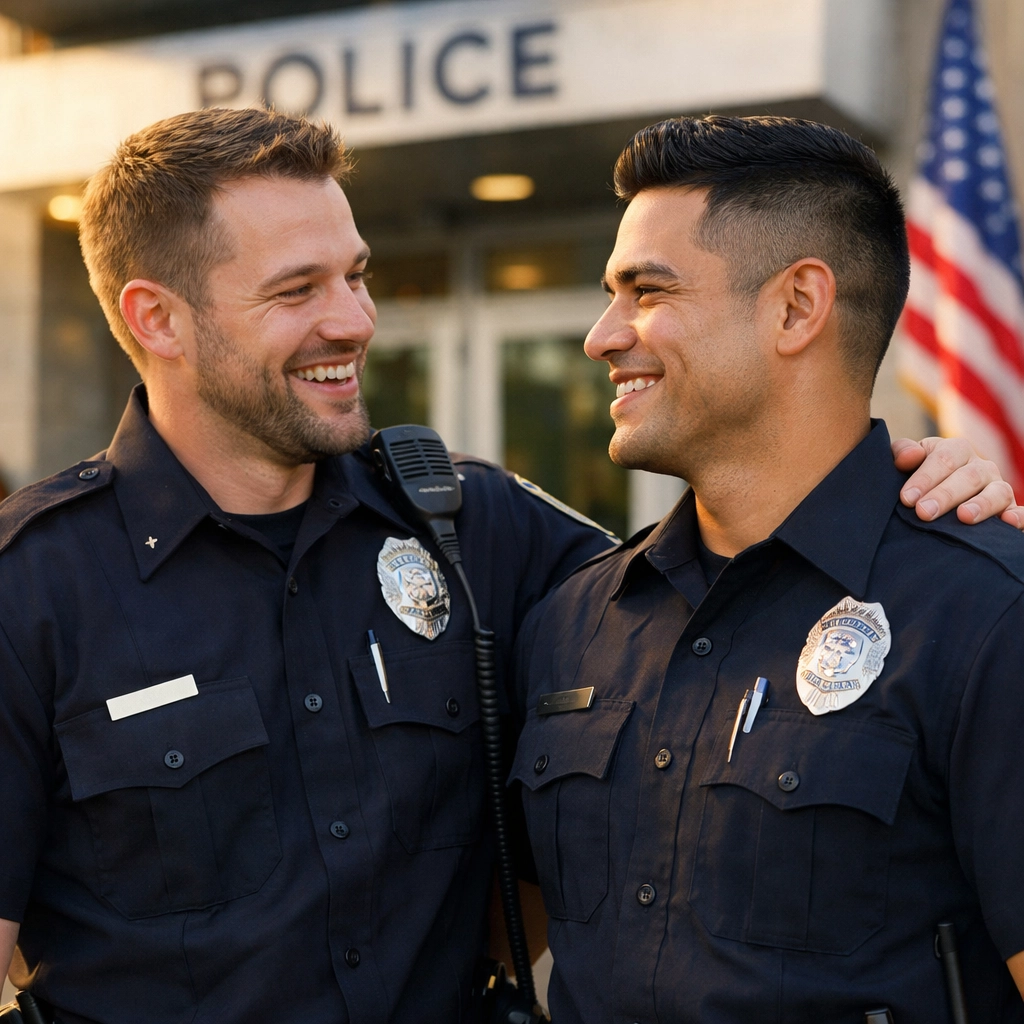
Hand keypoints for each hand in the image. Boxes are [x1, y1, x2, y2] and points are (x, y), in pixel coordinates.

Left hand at [892, 436, 1022, 527]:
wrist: (933, 496)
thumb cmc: (918, 478)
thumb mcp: (907, 462)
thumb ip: (902, 453)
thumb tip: (909, 457)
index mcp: (956, 449)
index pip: (943, 459)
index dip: (924, 478)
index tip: (907, 498)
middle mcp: (981, 467)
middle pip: (968, 477)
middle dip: (945, 495)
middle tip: (924, 512)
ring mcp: (998, 487)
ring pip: (996, 492)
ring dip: (981, 505)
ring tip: (964, 517)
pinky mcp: (1009, 510)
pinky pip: (1020, 512)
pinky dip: (1018, 516)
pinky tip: (1008, 523)